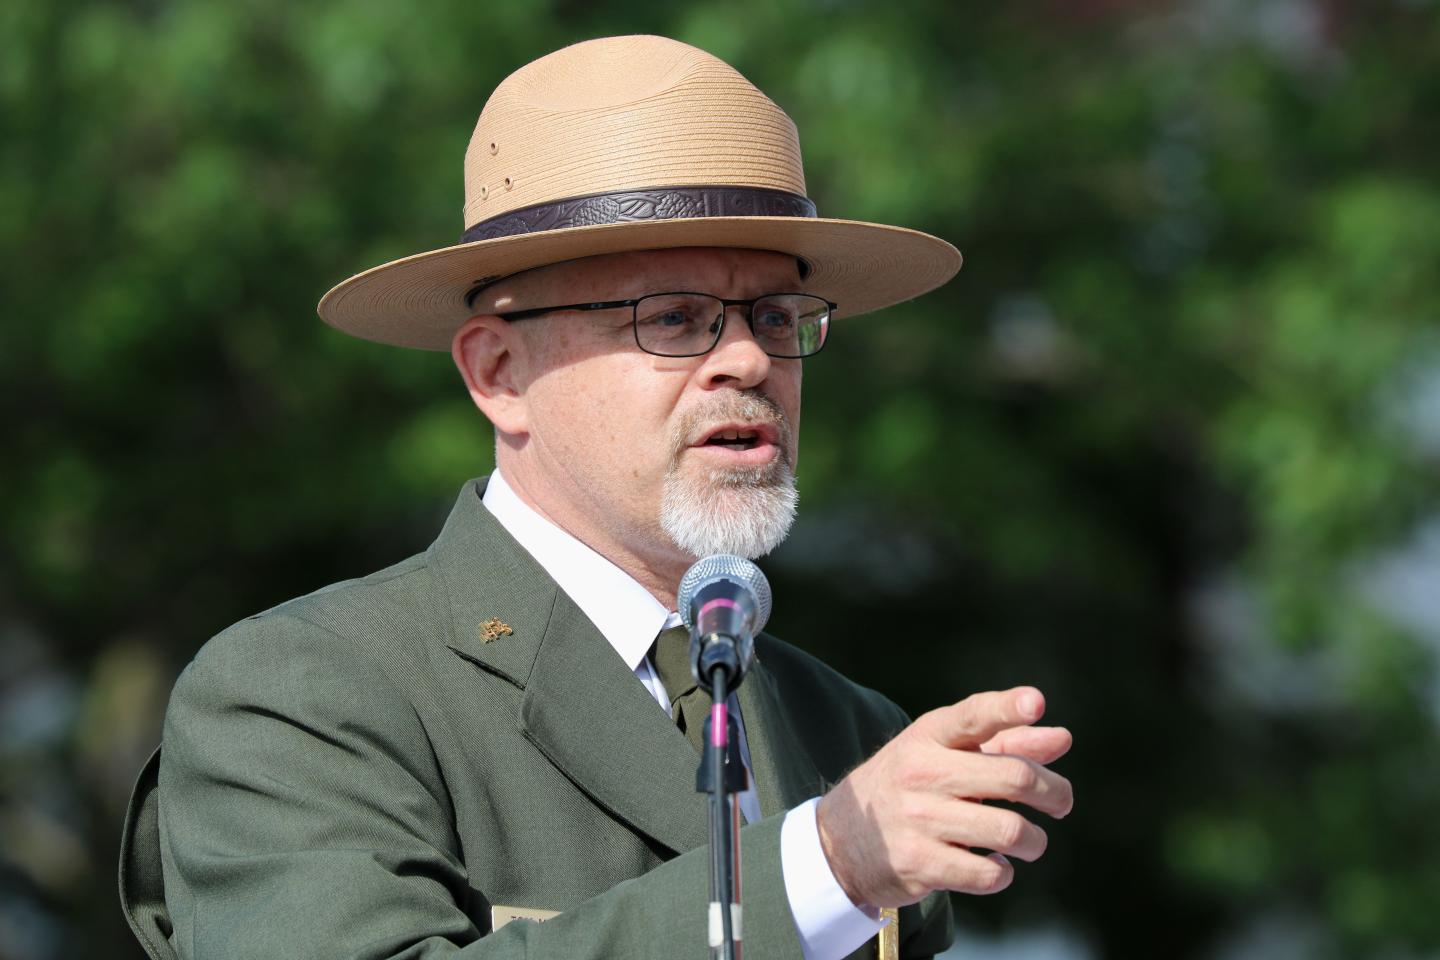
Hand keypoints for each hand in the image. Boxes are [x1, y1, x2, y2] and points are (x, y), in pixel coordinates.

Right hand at [815, 687, 1072, 909]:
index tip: (1036, 703)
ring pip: (1010, 830)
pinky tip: (995, 866)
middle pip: (1014, 776)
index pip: (973, 715)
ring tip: (1030, 842)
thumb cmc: (912, 786)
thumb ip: (1005, 742)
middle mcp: (922, 772)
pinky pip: (987, 873)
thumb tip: (1062, 738)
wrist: (841, 839)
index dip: (1008, 708)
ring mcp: (918, 818)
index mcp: (929, 736)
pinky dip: (1003, 872)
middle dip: (1054, 792)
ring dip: (1034, 841)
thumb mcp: (946, 754)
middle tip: (1061, 803)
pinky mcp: (918, 863)